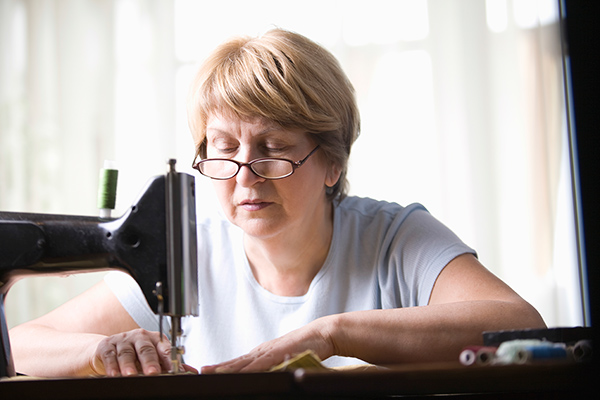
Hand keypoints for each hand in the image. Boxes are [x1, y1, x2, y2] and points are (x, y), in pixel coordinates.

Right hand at [91, 328, 196, 376]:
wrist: (108, 349)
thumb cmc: (135, 354)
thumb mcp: (153, 357)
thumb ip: (169, 364)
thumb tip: (190, 371)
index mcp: (155, 339)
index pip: (165, 348)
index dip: (169, 359)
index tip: (173, 370)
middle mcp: (140, 337)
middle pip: (146, 349)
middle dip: (150, 362)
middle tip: (153, 372)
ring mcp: (123, 340)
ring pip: (127, 352)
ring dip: (129, 365)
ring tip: (131, 375)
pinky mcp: (107, 345)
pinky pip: (110, 355)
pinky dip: (112, 365)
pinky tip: (114, 374)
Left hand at [201, 317, 334, 373]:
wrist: (322, 333)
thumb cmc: (305, 347)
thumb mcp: (284, 359)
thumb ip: (272, 367)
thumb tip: (262, 377)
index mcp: (262, 353)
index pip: (238, 362)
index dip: (222, 368)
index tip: (206, 372)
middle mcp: (263, 351)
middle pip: (237, 361)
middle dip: (219, 368)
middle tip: (201, 372)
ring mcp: (271, 351)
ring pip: (246, 362)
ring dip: (229, 368)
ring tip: (213, 372)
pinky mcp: (281, 352)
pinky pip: (263, 363)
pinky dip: (251, 369)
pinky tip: (241, 374)